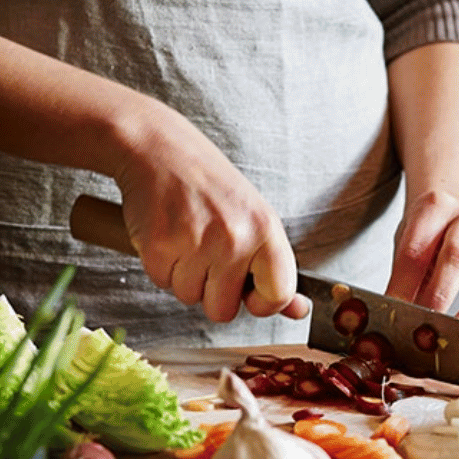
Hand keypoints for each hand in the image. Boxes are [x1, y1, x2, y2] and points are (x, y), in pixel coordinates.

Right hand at [113, 104, 308, 322]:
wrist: (158, 148)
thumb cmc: (208, 184)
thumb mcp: (254, 217)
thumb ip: (274, 267)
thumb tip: (299, 310)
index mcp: (266, 229)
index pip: (279, 295)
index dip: (262, 303)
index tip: (250, 292)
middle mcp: (235, 237)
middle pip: (224, 311)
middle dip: (212, 291)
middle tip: (206, 253)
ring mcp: (196, 242)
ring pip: (189, 297)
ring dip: (183, 275)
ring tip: (186, 236)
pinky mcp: (159, 246)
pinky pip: (161, 282)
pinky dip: (160, 264)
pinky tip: (167, 233)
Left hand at [384, 188, 458, 323]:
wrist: (457, 199)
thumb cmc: (427, 227)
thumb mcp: (408, 238)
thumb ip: (405, 273)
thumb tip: (396, 312)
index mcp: (434, 207)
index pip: (416, 250)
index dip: (404, 285)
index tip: (394, 311)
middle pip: (455, 257)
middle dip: (438, 297)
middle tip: (424, 327)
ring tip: (455, 334)